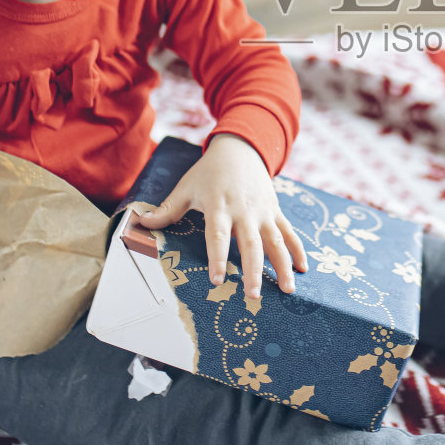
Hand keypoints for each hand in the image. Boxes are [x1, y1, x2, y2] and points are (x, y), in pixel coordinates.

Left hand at [135, 134, 307, 298]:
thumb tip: (140, 223)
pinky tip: (304, 269)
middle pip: (251, 244)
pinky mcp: (275, 211)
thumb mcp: (186, 187)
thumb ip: (167, 209)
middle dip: (253, 271)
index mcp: (219, 206)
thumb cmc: (209, 172)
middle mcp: (244, 211)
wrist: (240, 148)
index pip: (218, 236)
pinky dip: (298, 250)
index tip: (217, 280)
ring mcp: (263, 211)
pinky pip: (289, 232)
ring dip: (282, 266)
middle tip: (253, 296)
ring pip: (275, 241)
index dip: (217, 258)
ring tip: (287, 290)